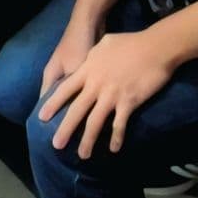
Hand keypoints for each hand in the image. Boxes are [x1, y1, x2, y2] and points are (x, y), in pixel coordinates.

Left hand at [38, 21, 180, 157]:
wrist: (155, 47)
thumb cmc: (131, 42)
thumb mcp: (105, 44)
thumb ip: (94, 55)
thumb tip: (89, 62)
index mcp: (88, 70)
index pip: (65, 89)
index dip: (52, 104)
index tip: (42, 117)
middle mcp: (96, 85)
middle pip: (76, 110)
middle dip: (65, 129)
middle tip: (56, 145)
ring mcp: (112, 95)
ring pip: (95, 122)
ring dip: (88, 140)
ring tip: (83, 155)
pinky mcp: (128, 102)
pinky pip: (119, 124)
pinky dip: (116, 137)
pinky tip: (114, 149)